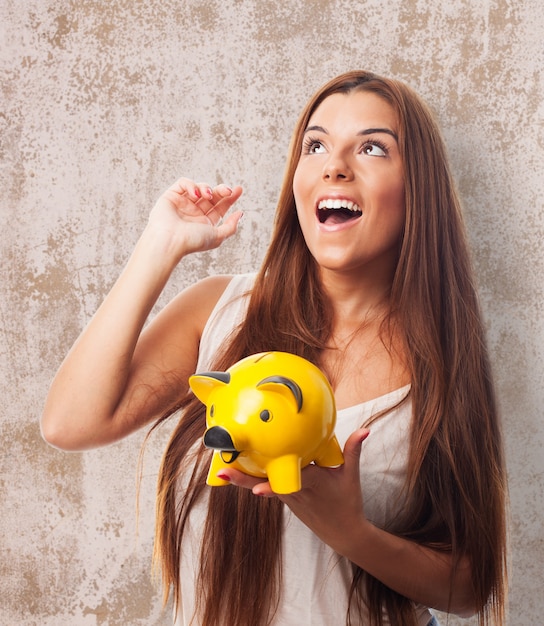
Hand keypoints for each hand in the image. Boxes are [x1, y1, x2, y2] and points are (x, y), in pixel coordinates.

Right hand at [146, 177, 243, 258]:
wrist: (169, 241)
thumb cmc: (192, 241)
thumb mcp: (217, 237)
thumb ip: (230, 227)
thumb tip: (240, 213)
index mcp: (204, 223)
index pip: (220, 207)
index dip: (230, 198)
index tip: (238, 190)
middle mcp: (194, 213)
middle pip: (212, 196)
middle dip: (221, 190)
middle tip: (228, 191)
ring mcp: (182, 204)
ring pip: (199, 188)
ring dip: (206, 188)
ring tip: (208, 195)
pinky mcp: (171, 196)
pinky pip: (183, 183)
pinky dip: (191, 185)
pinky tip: (195, 194)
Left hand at [218, 428, 370, 554]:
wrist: (343, 533)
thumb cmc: (348, 502)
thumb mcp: (351, 475)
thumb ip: (353, 450)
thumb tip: (364, 430)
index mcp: (311, 484)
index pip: (290, 484)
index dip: (272, 487)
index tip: (255, 490)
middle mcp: (295, 492)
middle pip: (266, 483)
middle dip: (243, 479)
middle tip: (221, 472)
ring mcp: (288, 497)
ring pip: (262, 485)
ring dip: (242, 479)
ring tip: (220, 470)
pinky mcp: (285, 499)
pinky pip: (267, 485)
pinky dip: (252, 479)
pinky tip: (236, 470)